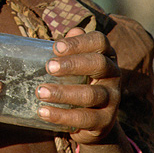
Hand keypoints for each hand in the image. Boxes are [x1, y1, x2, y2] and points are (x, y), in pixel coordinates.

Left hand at [35, 28, 121, 143]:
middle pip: (98, 64)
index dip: (79, 42)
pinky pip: (85, 118)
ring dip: (63, 93)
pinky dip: (62, 116)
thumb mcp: (74, 64)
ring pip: (91, 94)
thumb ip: (69, 49)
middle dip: (72, 64)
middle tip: (48, 67)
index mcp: (105, 55)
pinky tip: (43, 112)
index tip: (56, 47)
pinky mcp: (106, 121)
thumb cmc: (77, 82)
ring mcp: (112, 99)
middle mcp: (113, 74)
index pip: (99, 41)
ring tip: (40, 92)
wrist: (91, 121)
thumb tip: (70, 31)